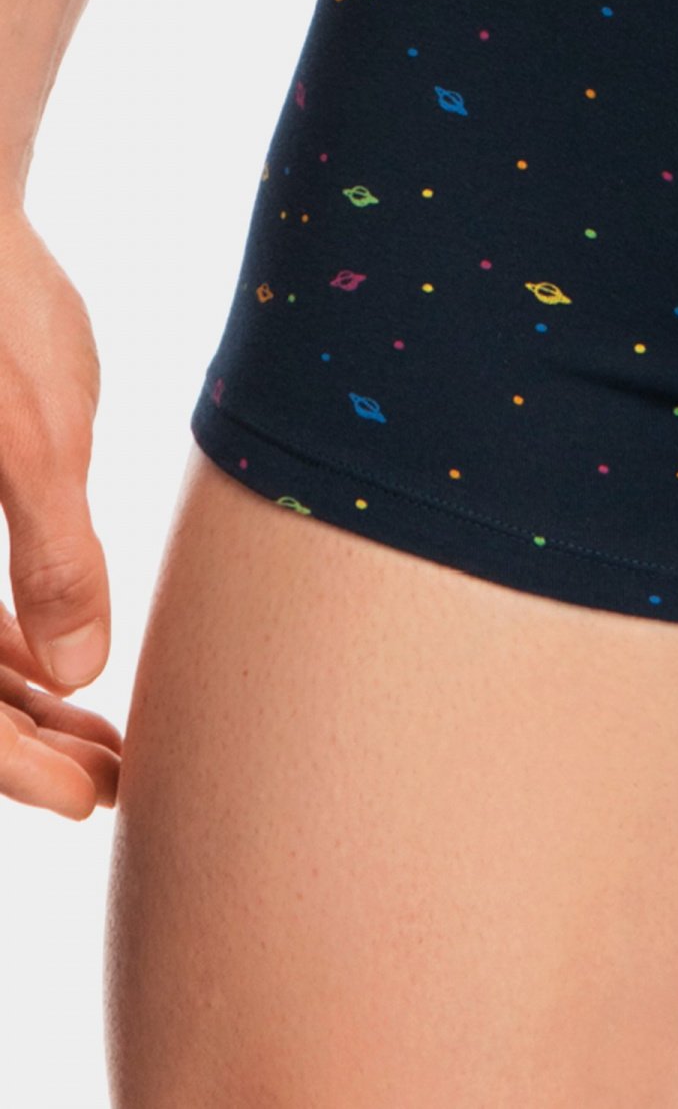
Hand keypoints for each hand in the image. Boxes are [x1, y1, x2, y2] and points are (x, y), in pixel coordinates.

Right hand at [0, 210, 120, 815]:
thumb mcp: (31, 436)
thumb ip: (51, 554)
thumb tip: (80, 672)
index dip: (7, 763)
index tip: (84, 797)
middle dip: (21, 748)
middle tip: (112, 782)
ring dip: (23, 710)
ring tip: (111, 749)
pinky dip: (15, 657)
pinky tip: (78, 678)